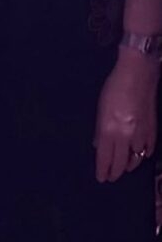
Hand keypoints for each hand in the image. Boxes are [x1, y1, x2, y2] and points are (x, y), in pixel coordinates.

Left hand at [94, 48, 158, 182]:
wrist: (138, 74)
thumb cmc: (114, 87)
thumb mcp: (100, 107)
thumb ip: (100, 129)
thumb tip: (98, 145)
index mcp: (110, 129)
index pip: (105, 157)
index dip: (103, 170)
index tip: (101, 178)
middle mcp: (126, 136)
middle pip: (121, 162)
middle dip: (115, 172)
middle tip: (110, 178)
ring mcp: (141, 134)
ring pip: (136, 159)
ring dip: (129, 164)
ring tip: (123, 168)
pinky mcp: (152, 130)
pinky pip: (147, 149)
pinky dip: (142, 154)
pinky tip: (139, 155)